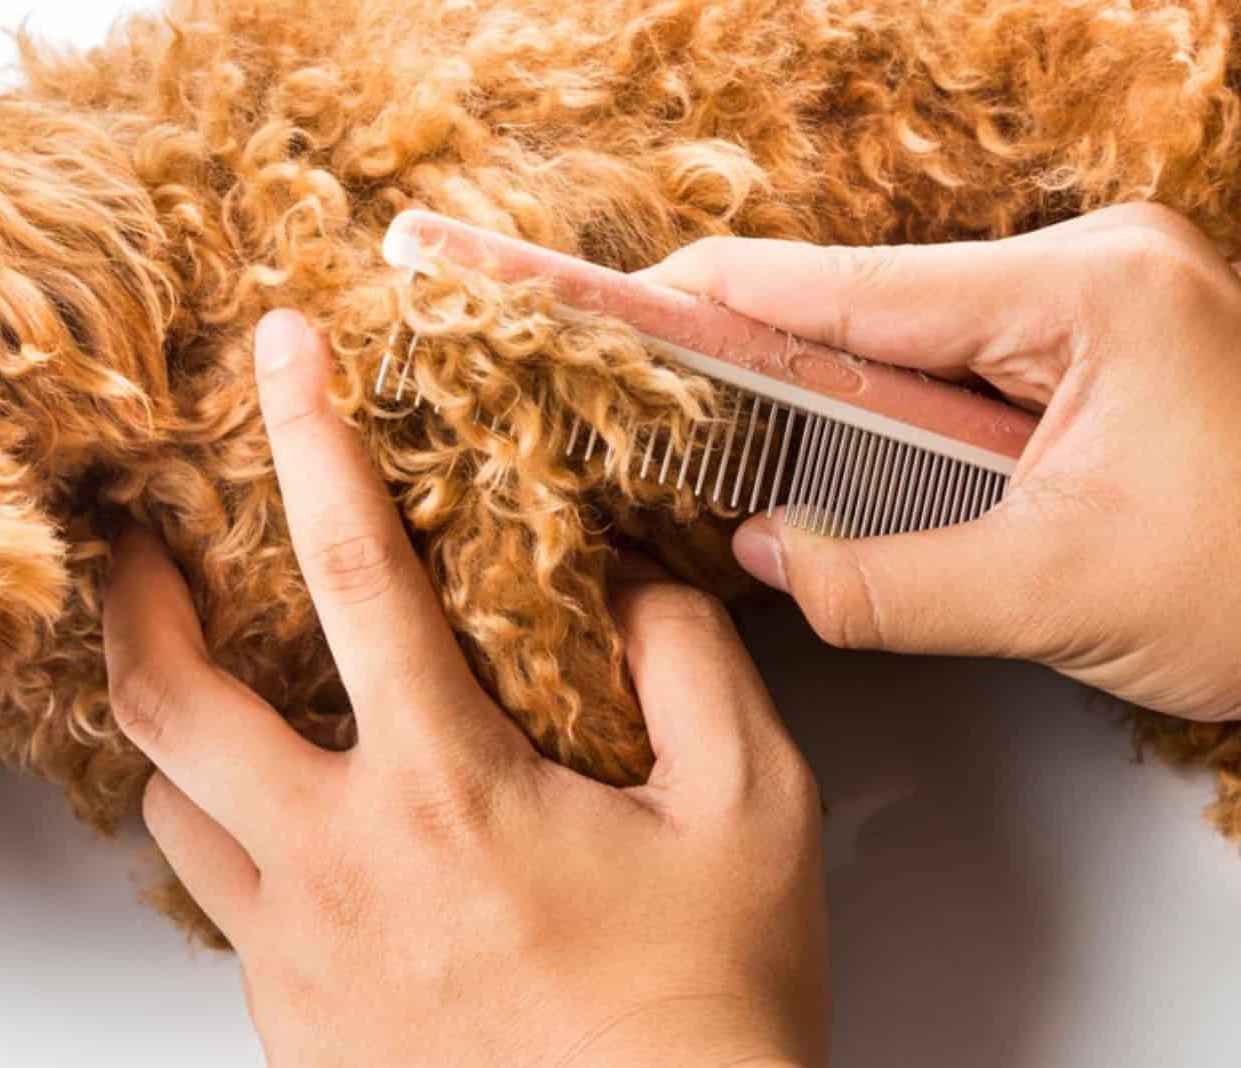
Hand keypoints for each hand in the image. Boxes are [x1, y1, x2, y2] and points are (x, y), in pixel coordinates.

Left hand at [103, 310, 827, 1066]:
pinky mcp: (293, 1026)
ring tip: (218, 690)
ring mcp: (297, 953)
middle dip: (135, 599)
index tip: (280, 355)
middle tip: (138, 544)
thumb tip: (638, 594)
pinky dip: (233, 836)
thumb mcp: (751, 816)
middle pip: (169, 701)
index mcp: (445, 787)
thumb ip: (695, 670)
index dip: (311, 440)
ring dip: (185, 732)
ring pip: (173, 807)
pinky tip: (294, 827)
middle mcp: (339, 863)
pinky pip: (221, 901)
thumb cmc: (703, 1019)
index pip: (350, 572)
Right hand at [640, 203, 1240, 722]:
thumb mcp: (1064, 595)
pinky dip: (879, 412)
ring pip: (904, 337)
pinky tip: (820, 450)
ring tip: (711, 428)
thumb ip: (890, 582)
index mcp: (1087, 292)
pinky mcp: (1096, 350)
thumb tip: (763, 556)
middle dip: (753, 350)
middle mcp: (1089, 269)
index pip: (850, 287)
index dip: (716, 299)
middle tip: (649, 393)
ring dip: (814, 392)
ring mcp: (1096, 303)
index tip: (615, 306)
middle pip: (866, 302)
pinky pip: (952, 367)